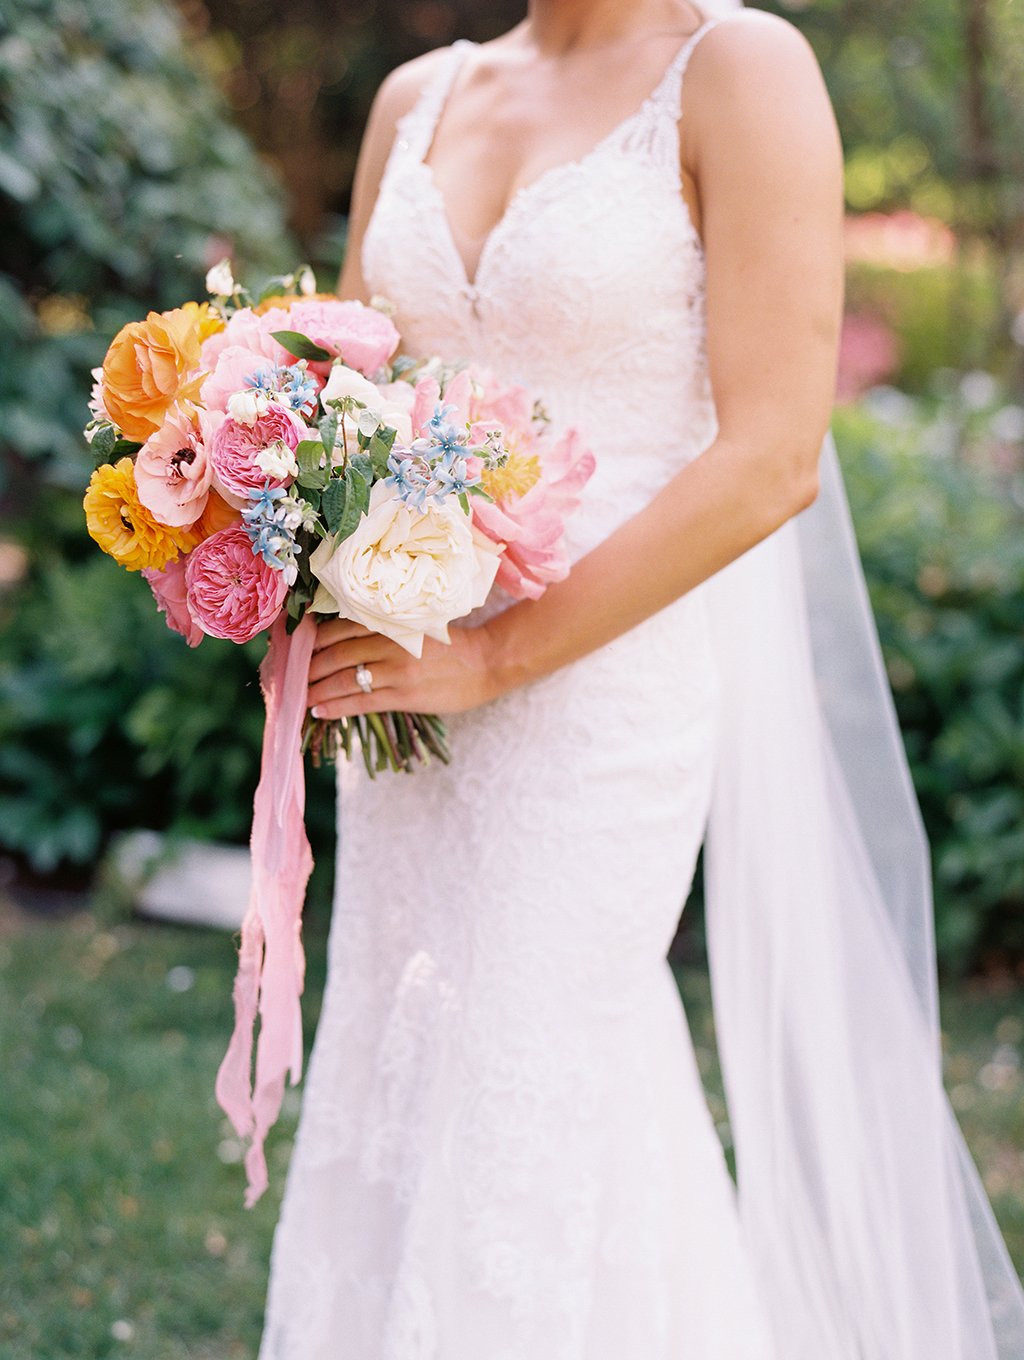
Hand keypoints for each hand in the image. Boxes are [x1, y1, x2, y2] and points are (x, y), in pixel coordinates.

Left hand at [306, 616, 499, 718]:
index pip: (340, 627)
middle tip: (290, 675)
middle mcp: (389, 642)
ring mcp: (396, 670)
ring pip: (343, 678)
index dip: (313, 638)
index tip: (296, 646)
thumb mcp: (416, 625)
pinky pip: (361, 702)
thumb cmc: (452, 644)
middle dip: (308, 666)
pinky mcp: (404, 695)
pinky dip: (336, 707)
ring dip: (316, 689)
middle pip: (336, 653)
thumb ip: (384, 629)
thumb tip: (344, 640)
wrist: (487, 662)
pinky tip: (319, 711)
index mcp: (391, 621)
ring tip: (299, 697)